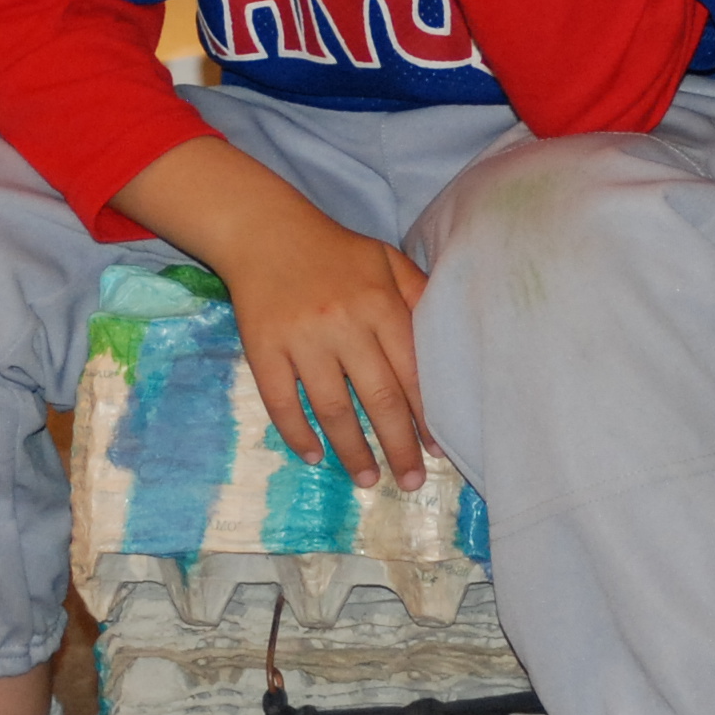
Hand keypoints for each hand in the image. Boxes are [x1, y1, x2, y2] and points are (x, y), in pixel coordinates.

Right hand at [223, 203, 435, 491]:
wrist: (264, 231)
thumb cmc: (335, 252)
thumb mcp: (386, 260)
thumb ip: (419, 296)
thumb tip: (452, 337)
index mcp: (379, 304)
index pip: (411, 371)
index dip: (426, 415)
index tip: (438, 449)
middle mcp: (343, 325)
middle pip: (378, 398)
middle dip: (398, 446)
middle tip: (411, 483)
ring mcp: (301, 339)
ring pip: (332, 409)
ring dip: (352, 451)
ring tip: (368, 479)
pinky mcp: (263, 348)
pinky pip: (282, 402)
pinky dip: (298, 434)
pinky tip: (314, 455)